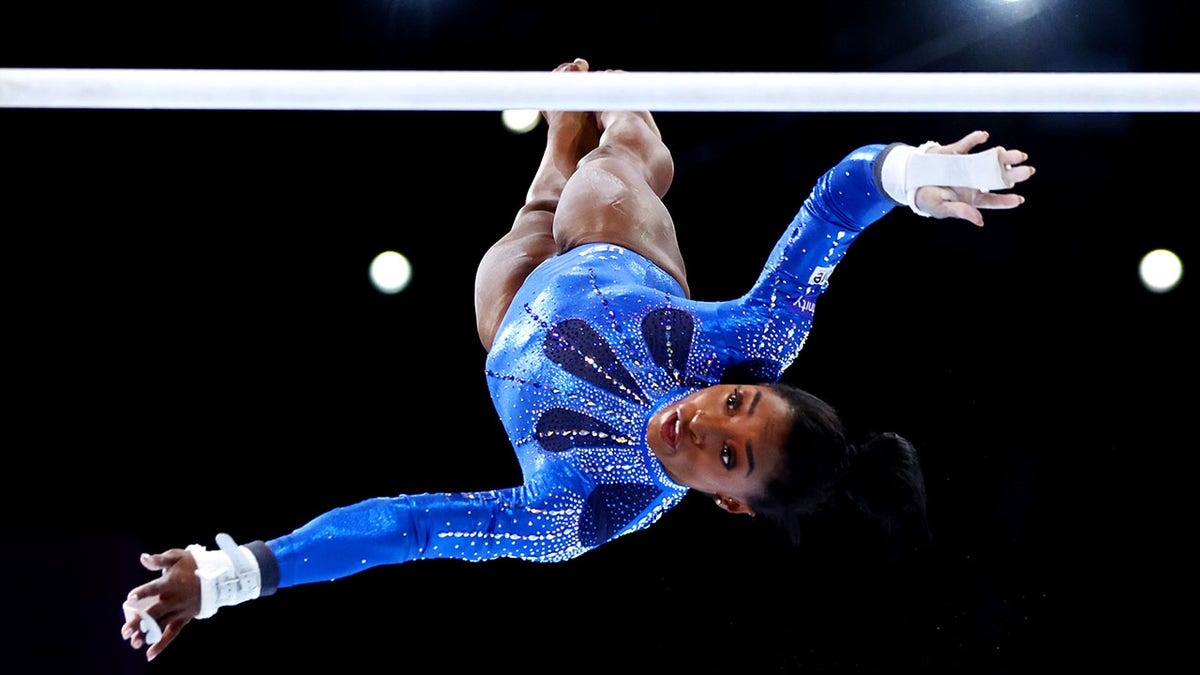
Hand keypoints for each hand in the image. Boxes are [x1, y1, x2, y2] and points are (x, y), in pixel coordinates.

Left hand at [120, 548, 200, 660]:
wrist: (218, 577)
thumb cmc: (193, 565)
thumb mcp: (177, 557)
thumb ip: (159, 559)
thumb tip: (142, 558)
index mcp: (171, 583)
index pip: (155, 588)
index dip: (143, 592)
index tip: (130, 598)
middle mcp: (175, 599)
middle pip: (155, 612)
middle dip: (139, 623)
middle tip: (125, 632)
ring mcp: (180, 610)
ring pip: (162, 624)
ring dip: (147, 634)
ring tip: (133, 643)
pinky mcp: (184, 618)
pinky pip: (172, 633)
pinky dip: (161, 644)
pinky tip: (149, 654)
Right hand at [914, 130, 1034, 225]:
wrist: (910, 181)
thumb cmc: (928, 200)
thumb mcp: (942, 208)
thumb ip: (961, 212)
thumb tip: (980, 221)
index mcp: (972, 197)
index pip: (993, 199)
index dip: (1006, 200)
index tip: (1019, 199)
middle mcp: (974, 180)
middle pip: (998, 177)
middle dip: (1014, 174)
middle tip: (1029, 170)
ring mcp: (967, 165)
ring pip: (990, 159)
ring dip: (1004, 156)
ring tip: (1019, 155)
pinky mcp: (956, 152)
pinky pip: (967, 144)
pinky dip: (975, 139)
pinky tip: (984, 136)